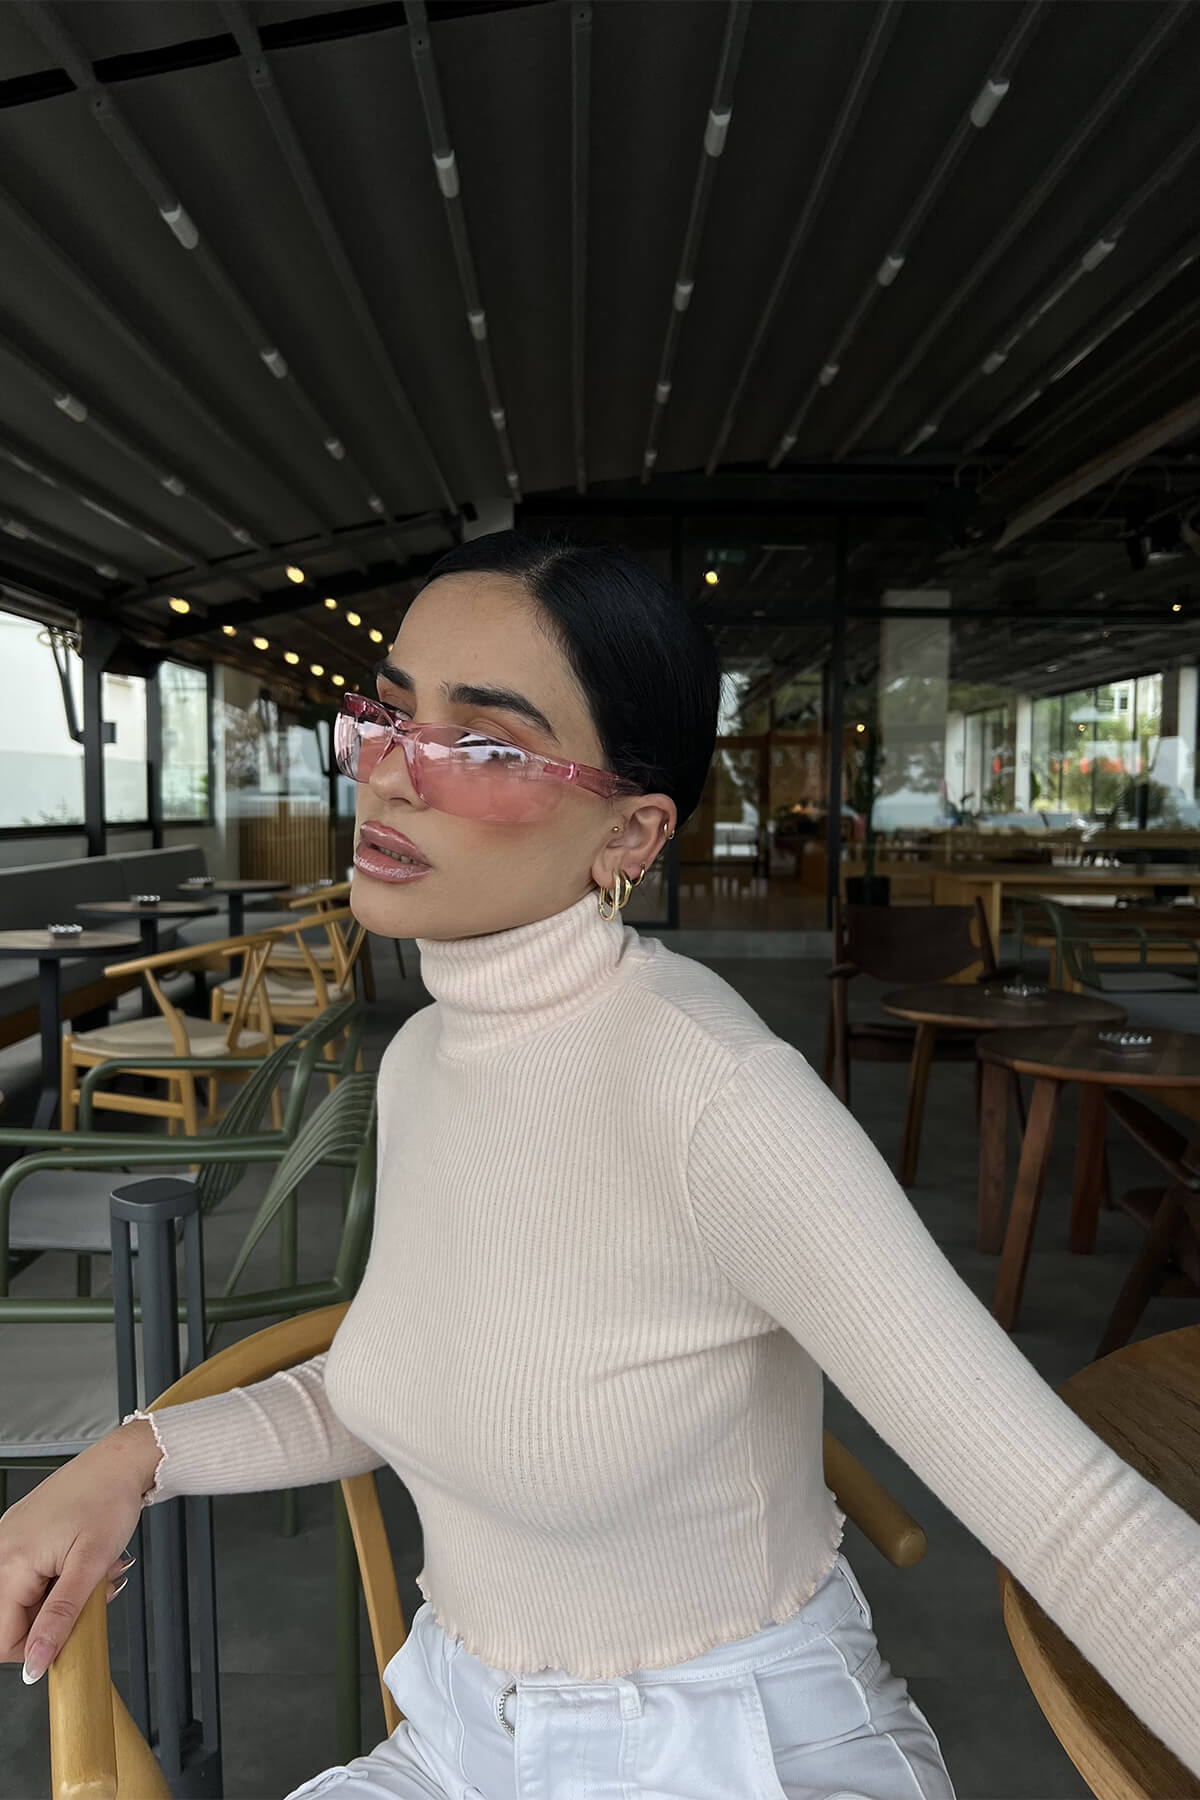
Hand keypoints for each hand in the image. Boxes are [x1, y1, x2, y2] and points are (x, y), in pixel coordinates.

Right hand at [0, 1419, 161, 1682]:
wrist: (118, 1461)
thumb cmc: (108, 1499)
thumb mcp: (90, 1566)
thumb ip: (60, 1617)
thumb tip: (35, 1663)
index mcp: (11, 1563)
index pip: (4, 1639)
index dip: (39, 1646)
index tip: (71, 1635)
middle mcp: (1, 1551)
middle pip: (12, 1619)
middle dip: (54, 1618)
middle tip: (90, 1598)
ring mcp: (8, 1541)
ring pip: (24, 1598)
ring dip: (60, 1597)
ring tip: (93, 1577)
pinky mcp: (19, 1534)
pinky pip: (29, 1575)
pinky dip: (57, 1578)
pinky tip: (82, 1563)